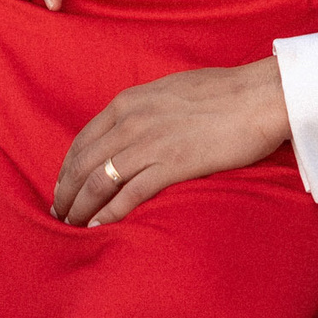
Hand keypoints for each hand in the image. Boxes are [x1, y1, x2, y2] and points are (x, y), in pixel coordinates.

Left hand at [52, 58, 290, 225]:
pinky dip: (110, 213)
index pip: (83, 140)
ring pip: (100, 181)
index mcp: (128, 102)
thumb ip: (145, 109)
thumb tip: (134, 126)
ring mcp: (149, 144)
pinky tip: (100, 226)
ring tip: (73, 225)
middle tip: (60, 213)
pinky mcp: (171, 165)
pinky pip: (130, 194)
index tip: (62, 186)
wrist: (257, 97)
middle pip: (84, 163)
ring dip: (82, 207)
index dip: (67, 168)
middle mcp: (131, 122)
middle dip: (67, 192)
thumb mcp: (168, 90)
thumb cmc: (221, 92)